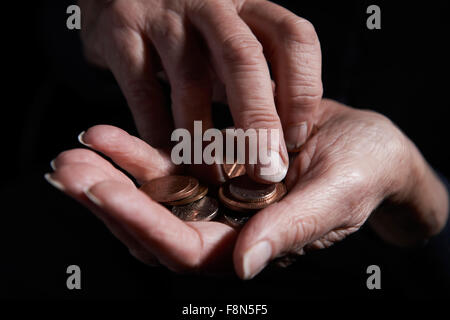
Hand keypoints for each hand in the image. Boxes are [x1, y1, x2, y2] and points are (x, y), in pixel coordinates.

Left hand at [45, 99, 447, 277]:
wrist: (368, 143)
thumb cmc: (364, 173)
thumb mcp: (335, 198)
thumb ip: (291, 231)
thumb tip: (243, 266)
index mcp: (253, 247)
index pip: (185, 248)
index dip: (143, 222)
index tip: (102, 192)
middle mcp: (226, 229)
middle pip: (155, 225)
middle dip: (109, 199)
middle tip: (68, 169)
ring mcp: (218, 200)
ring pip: (154, 196)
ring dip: (113, 173)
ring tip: (77, 147)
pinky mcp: (216, 171)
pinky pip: (170, 166)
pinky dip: (138, 153)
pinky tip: (109, 134)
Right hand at [79, 0, 322, 181]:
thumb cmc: (188, 27)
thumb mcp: (229, 35)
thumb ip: (257, 72)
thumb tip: (287, 133)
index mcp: (248, 5)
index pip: (294, 38)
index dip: (303, 90)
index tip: (297, 138)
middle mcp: (211, 3)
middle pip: (244, 59)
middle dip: (258, 121)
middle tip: (265, 170)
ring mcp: (164, 15)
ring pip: (191, 81)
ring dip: (204, 138)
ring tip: (213, 176)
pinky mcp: (121, 32)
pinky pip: (144, 92)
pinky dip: (158, 133)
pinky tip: (169, 159)